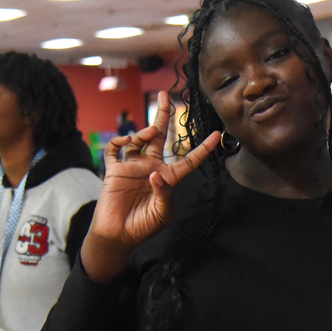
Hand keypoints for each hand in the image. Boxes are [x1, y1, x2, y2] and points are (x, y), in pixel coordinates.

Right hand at [81, 91, 219, 281]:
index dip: (203, 148)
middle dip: (163, 116)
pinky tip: (126, 142)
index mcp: (169, 178)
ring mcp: (133, 166)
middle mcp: (153, 167)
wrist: (118, 235)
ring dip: (145, 131)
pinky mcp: (115, 169)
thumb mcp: (162, 213)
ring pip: (140, 138)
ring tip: (148, 132)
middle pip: (161, 136)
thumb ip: (164, 193)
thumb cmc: (143, 226)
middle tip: (166, 96)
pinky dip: (119, 141)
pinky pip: (115, 149)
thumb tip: (155, 175)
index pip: (189, 159)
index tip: (217, 135)